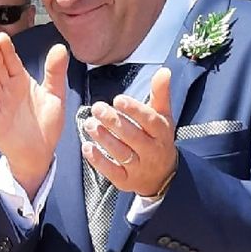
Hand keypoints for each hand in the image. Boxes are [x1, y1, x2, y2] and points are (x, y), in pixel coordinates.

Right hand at [0, 33, 68, 197]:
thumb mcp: (55, 95)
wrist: (40, 153)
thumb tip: (60, 47)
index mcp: (22, 83)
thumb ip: (55, 72)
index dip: (6, 50)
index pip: (12, 62)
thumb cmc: (46, 125)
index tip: (1, 36)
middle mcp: (9, 91)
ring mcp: (1, 105)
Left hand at [82, 67, 177, 195]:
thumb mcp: (163, 117)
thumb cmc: (158, 138)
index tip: (117, 99)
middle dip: (113, 122)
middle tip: (96, 108)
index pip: (149, 120)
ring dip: (103, 138)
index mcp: (162, 133)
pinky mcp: (126, 181)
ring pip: (120, 153)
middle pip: (132, 136)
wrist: (163, 176)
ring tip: (88, 124)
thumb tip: (164, 70)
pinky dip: (98, 160)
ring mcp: (139, 168)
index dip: (133, 110)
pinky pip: (111, 171)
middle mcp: (152, 151)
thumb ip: (160, 94)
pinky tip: (87, 147)